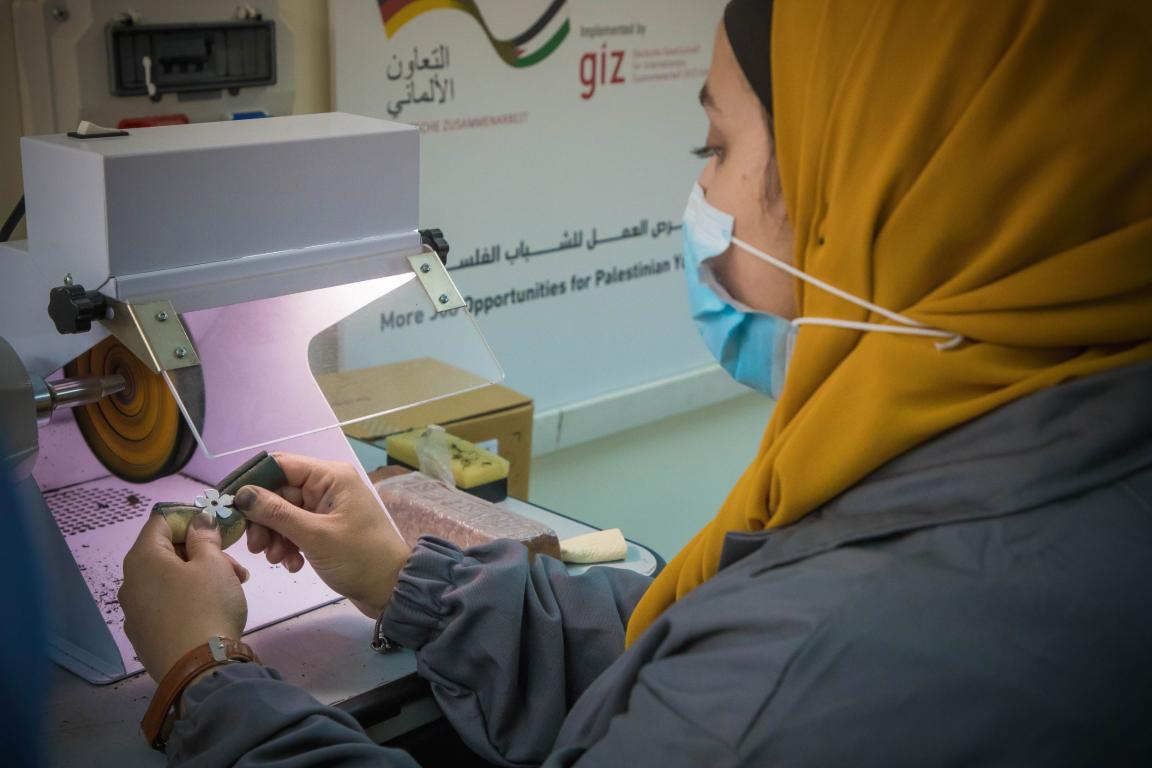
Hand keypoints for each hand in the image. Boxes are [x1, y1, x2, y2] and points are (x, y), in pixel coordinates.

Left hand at [120, 513, 249, 682]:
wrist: (199, 670)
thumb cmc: (207, 605)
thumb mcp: (214, 564)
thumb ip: (205, 538)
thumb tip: (198, 521)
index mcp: (143, 558)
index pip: (161, 521)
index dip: (190, 519)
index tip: (217, 529)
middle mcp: (130, 582)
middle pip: (164, 553)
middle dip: (200, 552)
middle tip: (234, 565)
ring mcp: (134, 612)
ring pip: (167, 581)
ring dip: (198, 576)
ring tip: (232, 589)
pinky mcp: (143, 636)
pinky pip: (165, 605)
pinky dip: (186, 600)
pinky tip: (211, 612)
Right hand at [237, 453, 411, 617]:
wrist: (390, 590)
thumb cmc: (359, 558)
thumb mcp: (314, 535)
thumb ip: (276, 513)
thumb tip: (241, 494)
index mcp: (331, 476)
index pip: (279, 465)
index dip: (252, 483)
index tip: (230, 507)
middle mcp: (328, 486)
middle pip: (278, 492)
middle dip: (263, 519)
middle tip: (255, 547)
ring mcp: (327, 508)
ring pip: (284, 513)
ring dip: (275, 536)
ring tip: (277, 559)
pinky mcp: (326, 528)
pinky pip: (296, 529)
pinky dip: (289, 545)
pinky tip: (293, 564)